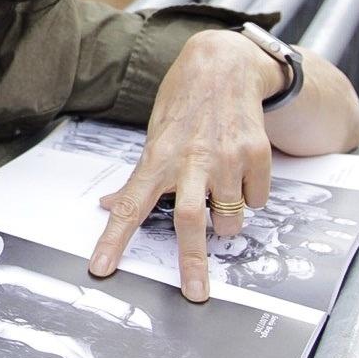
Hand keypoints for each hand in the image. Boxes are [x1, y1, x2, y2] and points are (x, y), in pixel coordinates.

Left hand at [89, 29, 276, 299]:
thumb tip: (109, 205)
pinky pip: (256, 199)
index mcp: (158, 158)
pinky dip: (249, 198)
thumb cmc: (183, 103)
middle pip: (189, 220)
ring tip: (221, 206)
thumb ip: (138, 176)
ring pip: (230, 217)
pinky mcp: (257, 154)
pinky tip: (240, 175)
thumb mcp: (153, 135)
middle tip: (195, 293)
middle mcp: (192, 159)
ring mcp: (227, 157)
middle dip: (192, 261)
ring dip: (226, 226)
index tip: (101, 269)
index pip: (130, 206)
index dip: (113, 240)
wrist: (224, 65)